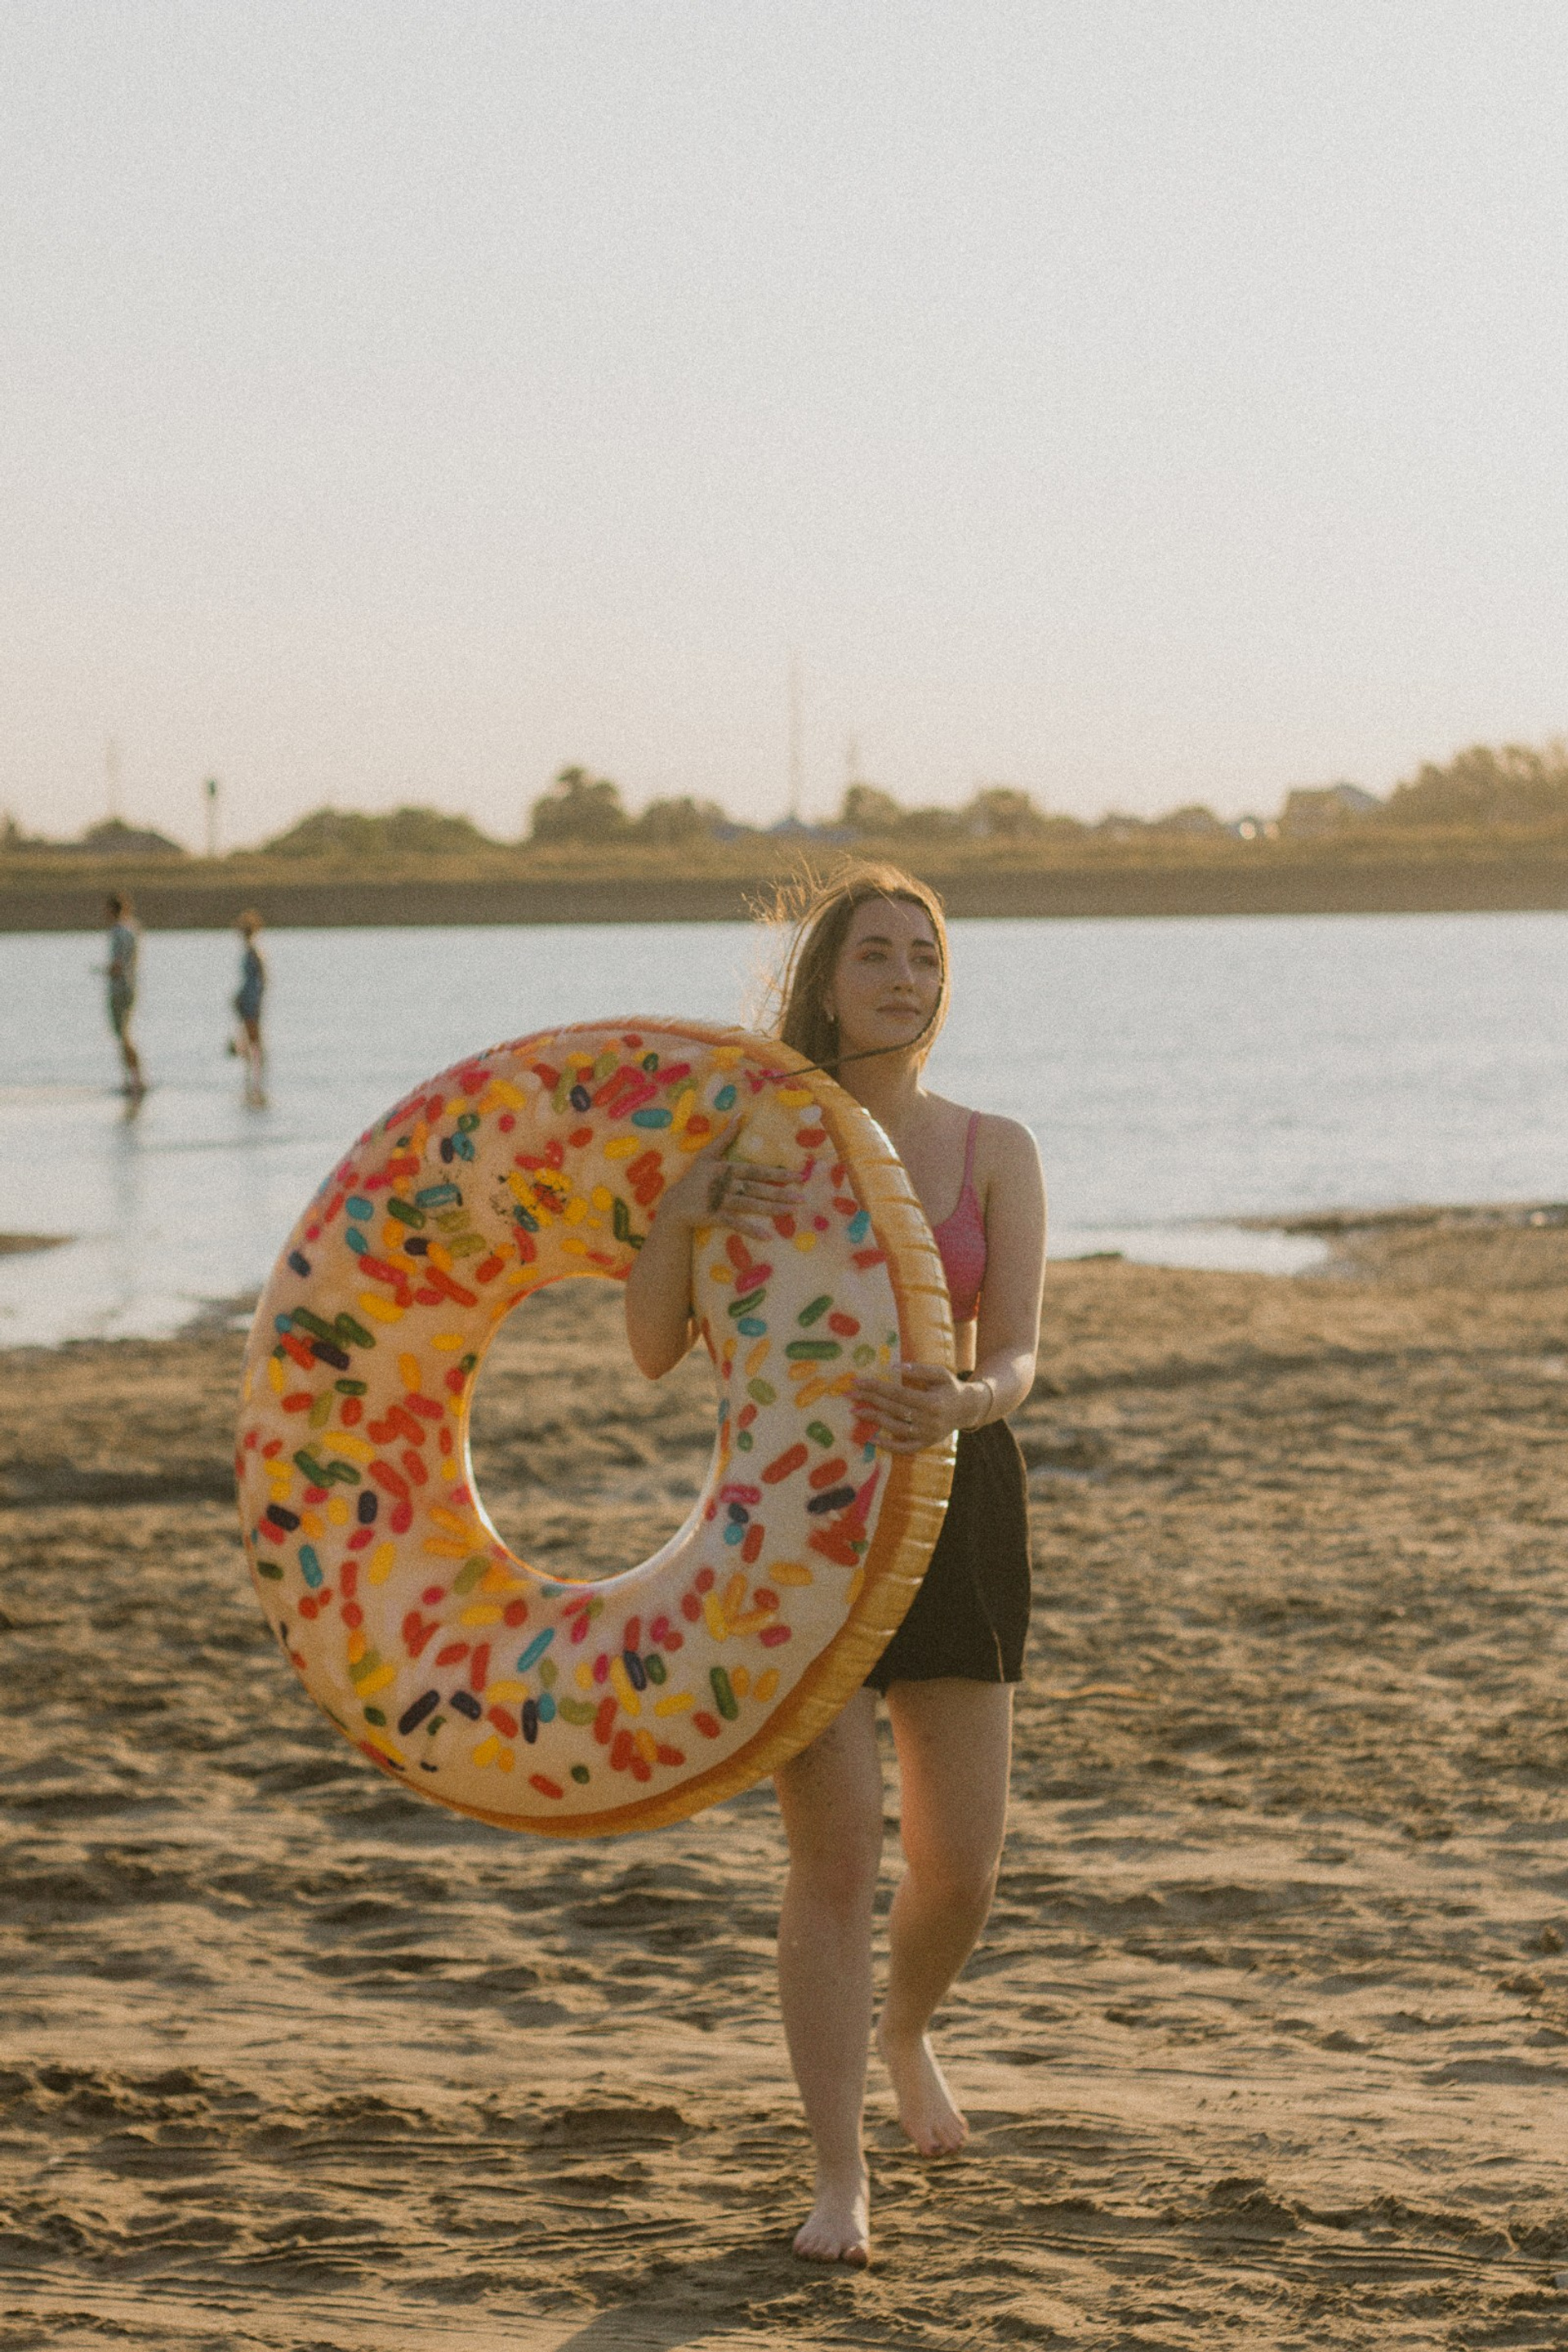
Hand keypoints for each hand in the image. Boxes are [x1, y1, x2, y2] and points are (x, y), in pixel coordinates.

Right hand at [655, 1123, 804, 1241]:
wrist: (674, 1204)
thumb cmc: (695, 1178)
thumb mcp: (708, 1155)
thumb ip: (725, 1137)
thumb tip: (740, 1114)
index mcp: (726, 1169)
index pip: (756, 1171)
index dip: (778, 1173)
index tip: (799, 1177)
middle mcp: (725, 1184)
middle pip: (757, 1188)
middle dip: (780, 1193)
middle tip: (802, 1198)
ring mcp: (720, 1201)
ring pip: (749, 1205)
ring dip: (771, 1209)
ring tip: (791, 1212)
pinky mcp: (714, 1217)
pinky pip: (735, 1224)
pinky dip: (751, 1230)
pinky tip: (768, 1236)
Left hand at [849, 1361, 975, 1452]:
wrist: (967, 1409)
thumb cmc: (951, 1388)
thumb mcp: (940, 1373)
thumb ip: (920, 1370)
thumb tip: (894, 1367)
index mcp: (932, 1402)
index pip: (898, 1393)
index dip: (876, 1387)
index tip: (858, 1381)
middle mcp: (929, 1421)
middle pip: (893, 1409)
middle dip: (870, 1400)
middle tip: (850, 1394)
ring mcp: (927, 1435)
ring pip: (896, 1428)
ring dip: (874, 1419)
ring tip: (856, 1411)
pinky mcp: (926, 1445)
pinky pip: (905, 1448)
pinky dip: (888, 1446)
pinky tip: (872, 1439)